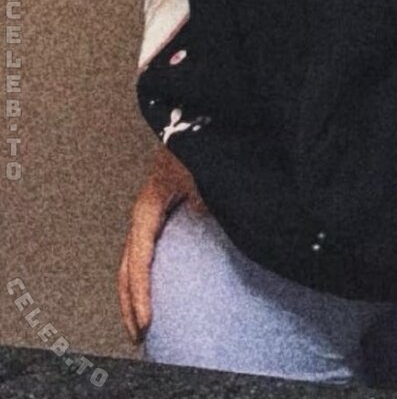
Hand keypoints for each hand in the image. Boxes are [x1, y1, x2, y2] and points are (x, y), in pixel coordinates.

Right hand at [118, 145, 207, 341]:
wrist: (198, 116)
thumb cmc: (200, 138)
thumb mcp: (204, 169)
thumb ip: (207, 196)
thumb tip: (211, 216)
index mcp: (151, 202)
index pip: (139, 255)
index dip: (140, 291)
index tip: (147, 322)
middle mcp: (147, 207)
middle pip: (128, 262)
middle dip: (130, 301)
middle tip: (140, 336)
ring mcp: (152, 208)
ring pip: (133, 257)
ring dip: (134, 290)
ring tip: (143, 322)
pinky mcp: (163, 207)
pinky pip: (148, 247)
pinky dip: (146, 273)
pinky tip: (159, 288)